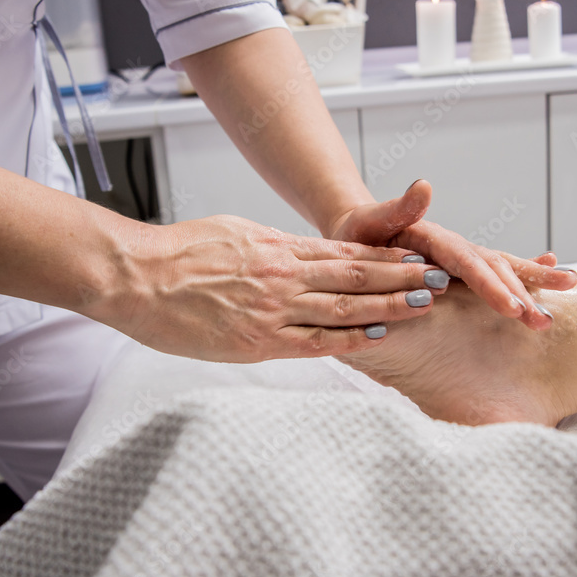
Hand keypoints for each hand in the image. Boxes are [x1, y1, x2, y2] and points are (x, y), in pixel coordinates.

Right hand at [93, 215, 447, 362]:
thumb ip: (272, 247)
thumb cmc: (179, 252)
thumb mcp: (234, 233)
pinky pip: (315, 343)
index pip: (346, 253)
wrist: (136, 278)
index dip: (387, 256)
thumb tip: (300, 255)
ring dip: (390, 307)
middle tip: (440, 278)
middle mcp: (284, 276)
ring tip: (425, 305)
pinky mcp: (258, 341)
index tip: (418, 256)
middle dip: (403, 278)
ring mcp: (274, 310)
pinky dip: (350, 340)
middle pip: (357, 277)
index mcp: (279, 248)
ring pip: (345, 308)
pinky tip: (379, 338)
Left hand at [328, 180, 576, 329]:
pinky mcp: (461, 267)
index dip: (491, 286)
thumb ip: (397, 208)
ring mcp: (460, 256)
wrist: (356, 228)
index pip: (467, 264)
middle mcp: (454, 246)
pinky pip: (497, 271)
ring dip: (534, 282)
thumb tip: (424, 185)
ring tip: (569, 287)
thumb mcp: (370, 220)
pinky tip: (556, 275)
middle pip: (492, 268)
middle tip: (543, 321)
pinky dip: (527, 271)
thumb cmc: (357, 232)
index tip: (513, 308)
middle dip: (521, 293)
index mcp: (434, 239)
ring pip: (502, 269)